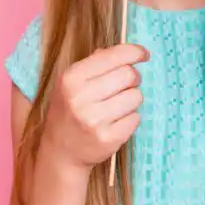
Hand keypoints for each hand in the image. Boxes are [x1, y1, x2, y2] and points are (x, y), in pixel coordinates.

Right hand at [40, 43, 147, 174]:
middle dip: (134, 77)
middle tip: (128, 84)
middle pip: (129, 74)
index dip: (134, 52)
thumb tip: (127, 53)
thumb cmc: (69, 110)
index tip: (144, 54)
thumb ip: (96, 63)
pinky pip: (136, 118)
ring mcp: (94, 120)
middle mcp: (80, 98)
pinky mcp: (108, 139)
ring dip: (132, 99)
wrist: (60, 152)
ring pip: (136, 96)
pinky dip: (131, 118)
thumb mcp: (72, 82)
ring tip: (118, 106)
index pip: (113, 56)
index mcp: (71, 78)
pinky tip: (116, 122)